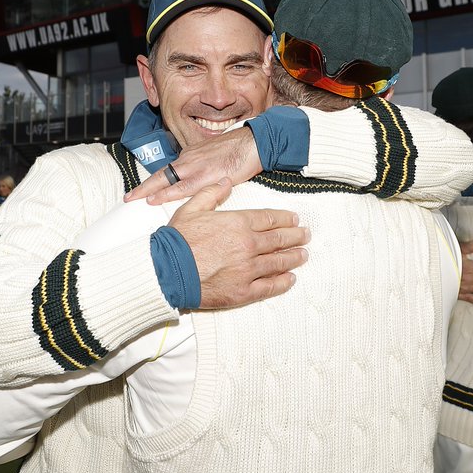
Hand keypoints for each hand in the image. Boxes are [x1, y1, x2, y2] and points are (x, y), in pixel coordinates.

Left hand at [125, 127, 262, 204]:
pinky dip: (168, 194)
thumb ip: (203, 166)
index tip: (143, 191)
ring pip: (167, 180)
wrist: (254, 143)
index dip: (155, 182)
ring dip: (150, 191)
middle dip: (144, 187)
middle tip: (128, 197)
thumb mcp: (214, 154)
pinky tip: (156, 200)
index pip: (169, 170)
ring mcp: (196, 167)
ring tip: (135, 199)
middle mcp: (190, 159)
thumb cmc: (239, 149)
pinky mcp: (206, 175)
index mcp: (191, 155)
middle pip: (162, 174)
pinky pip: (183, 187)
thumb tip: (196, 178)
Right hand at [169, 178, 309, 308]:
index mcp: (238, 223)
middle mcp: (249, 245)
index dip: (286, 218)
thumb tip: (225, 181)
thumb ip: (211, 193)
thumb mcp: (191, 208)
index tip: (295, 219)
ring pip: (279, 262)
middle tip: (305, 235)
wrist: (167, 271)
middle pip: (280, 239)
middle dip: (296, 236)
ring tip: (303, 255)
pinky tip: (290, 279)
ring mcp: (248, 270)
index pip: (270, 219)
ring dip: (294, 258)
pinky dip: (283, 282)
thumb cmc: (177, 240)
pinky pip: (270, 287)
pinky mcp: (244, 291)